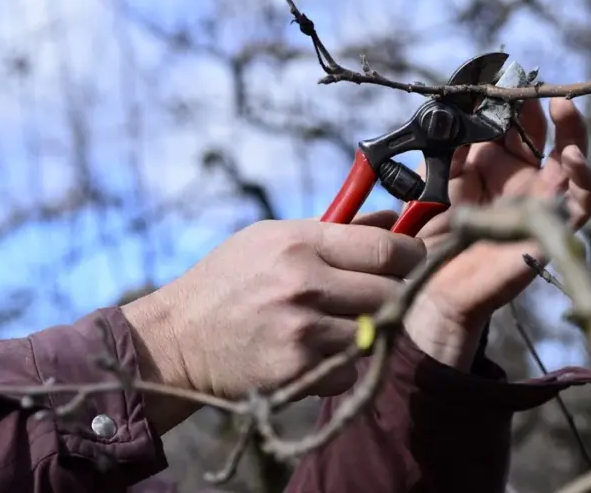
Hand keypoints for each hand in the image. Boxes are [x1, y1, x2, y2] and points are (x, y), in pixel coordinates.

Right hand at [122, 212, 424, 431]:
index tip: (414, 261)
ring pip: (376, 332)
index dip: (412, 256)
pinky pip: (350, 369)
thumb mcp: (274, 238)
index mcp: (300, 242)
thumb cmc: (229, 280)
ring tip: (342, 322)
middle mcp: (304, 284)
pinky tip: (315, 352)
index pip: (386, 249)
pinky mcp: (296, 370)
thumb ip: (338, 230)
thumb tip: (394, 218)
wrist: (176, 340)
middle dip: (397, 295)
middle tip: (386, 295)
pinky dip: (342, 365)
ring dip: (370, 331)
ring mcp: (302, 330)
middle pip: (391, 292)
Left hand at [404, 97, 590, 369]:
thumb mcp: (436, 179)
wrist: (434, 285)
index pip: (511, 122)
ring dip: (573, 131)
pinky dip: (585, 179)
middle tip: (529, 83)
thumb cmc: (435, 234)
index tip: (502, 75)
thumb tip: (457, 107)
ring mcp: (541, 201)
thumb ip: (448, 146)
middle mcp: (522, 178)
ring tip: (562, 106)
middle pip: (545, 134)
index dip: (509, 100)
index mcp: (495, 164)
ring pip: (574, 161)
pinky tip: (573, 158)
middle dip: (539, 107)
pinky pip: (582, 203)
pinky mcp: (553, 228)